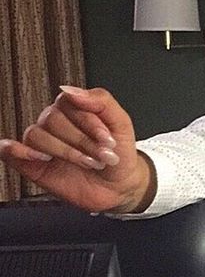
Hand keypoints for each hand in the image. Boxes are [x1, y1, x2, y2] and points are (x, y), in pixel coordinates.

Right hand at [0, 86, 154, 212]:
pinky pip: (9, 151)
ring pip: (36, 135)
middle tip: (101, 157)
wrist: (119, 186)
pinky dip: (16, 151)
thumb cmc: (118, 153)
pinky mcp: (31, 164)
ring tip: (88, 163)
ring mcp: (42, 143)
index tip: (108, 140)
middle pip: (52, 120)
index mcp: (73, 108)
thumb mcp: (121, 124)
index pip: (68, 102)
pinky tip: (39, 157)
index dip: (88, 122)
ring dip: (65, 151)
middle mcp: (54, 123)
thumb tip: (71, 91)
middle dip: (82, 141)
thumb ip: (101, 102)